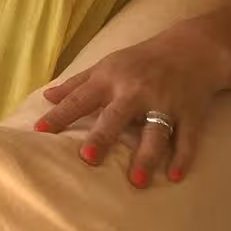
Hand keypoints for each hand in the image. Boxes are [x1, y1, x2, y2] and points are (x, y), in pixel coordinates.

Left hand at [35, 23, 230, 185]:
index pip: (79, 99)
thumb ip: (76, 84)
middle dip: (103, 137)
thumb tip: (46, 97)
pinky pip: (188, 138)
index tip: (39, 132)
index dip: (59, 115)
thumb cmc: (139, 61)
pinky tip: (175, 176)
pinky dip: (183, 157)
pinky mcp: (191, 113)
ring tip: (136, 181)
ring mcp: (165, 103)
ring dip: (146, 156)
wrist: (191, 49)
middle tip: (88, 159)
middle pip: (116, 116)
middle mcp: (136, 91)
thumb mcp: (105, 65)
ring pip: (155, 132)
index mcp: (110, 80)